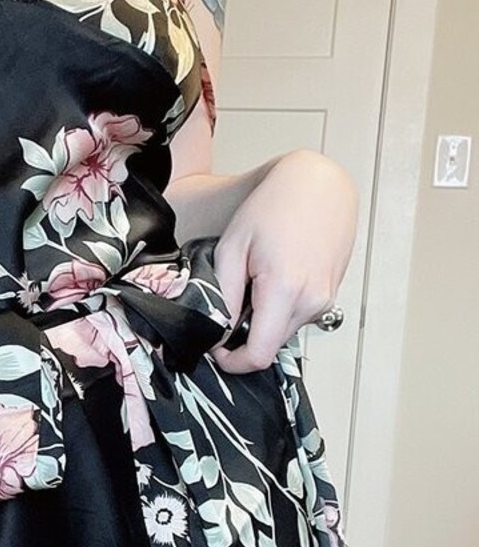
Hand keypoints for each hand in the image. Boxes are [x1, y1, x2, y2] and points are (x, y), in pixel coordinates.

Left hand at [208, 152, 359, 373]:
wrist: (318, 184)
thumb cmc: (274, 206)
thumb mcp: (232, 249)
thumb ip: (223, 297)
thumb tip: (218, 331)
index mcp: (285, 290)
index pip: (258, 355)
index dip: (232, 362)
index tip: (217, 350)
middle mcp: (312, 301)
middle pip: (271, 345)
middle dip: (245, 336)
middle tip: (232, 301)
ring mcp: (325, 299)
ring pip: (284, 331)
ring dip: (264, 318)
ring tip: (256, 280)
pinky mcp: (330, 295)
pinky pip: (298, 316)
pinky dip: (280, 307)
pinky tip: (275, 276)